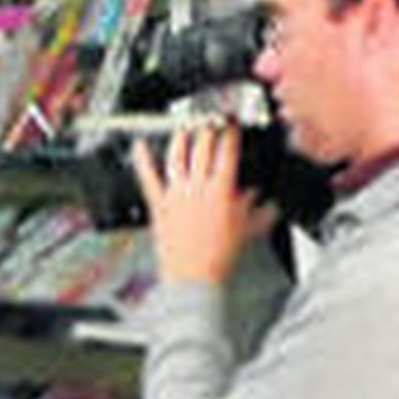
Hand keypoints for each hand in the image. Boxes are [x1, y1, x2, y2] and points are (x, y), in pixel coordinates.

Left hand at [131, 125, 275, 284]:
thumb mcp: (245, 229)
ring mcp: (176, 195)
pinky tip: (140, 146)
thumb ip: (254, 207)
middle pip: (202, 147)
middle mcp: (198, 188)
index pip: (227, 151)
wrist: (193, 279)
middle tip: (209, 119)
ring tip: (184, 126)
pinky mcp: (158, 206)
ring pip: (177, 156)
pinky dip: (143, 160)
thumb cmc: (218, 259)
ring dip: (181, 136)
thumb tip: (258, 195)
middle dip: (207, 128)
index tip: (231, 122)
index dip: (230, 132)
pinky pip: (149, 178)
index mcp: (221, 191)